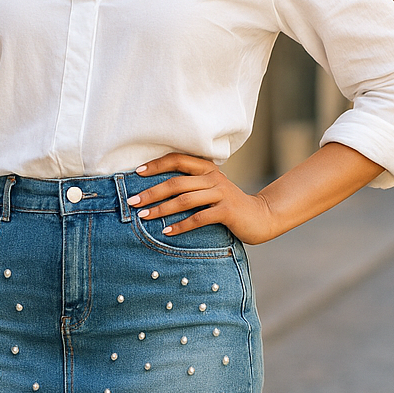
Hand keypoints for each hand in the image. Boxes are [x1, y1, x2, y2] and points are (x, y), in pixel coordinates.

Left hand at [129, 152, 281, 244]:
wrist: (261, 217)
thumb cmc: (228, 206)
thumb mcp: (211, 190)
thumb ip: (191, 186)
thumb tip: (157, 191)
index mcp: (208, 169)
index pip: (178, 160)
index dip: (157, 165)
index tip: (137, 173)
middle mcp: (214, 178)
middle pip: (176, 182)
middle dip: (152, 192)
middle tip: (132, 202)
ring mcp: (221, 193)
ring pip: (185, 199)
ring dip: (161, 209)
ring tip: (143, 216)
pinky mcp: (227, 210)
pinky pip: (199, 218)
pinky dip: (181, 225)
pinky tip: (167, 231)